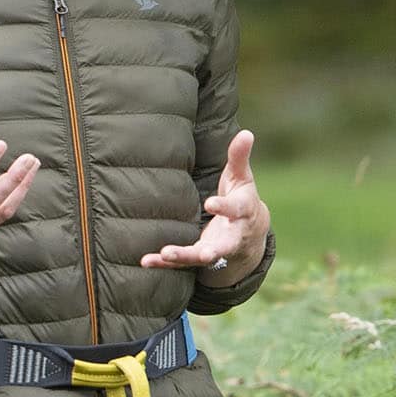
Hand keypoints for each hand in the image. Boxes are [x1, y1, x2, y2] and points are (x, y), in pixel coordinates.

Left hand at [140, 128, 270, 278]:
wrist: (249, 237)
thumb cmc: (242, 200)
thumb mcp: (243, 179)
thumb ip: (240, 158)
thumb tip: (246, 132)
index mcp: (242, 213)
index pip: (235, 210)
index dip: (223, 208)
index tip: (210, 204)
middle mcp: (231, 237)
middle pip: (223, 245)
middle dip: (213, 250)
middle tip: (204, 254)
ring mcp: (215, 250)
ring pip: (199, 258)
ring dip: (183, 257)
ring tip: (166, 254)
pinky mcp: (198, 259)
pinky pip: (181, 264)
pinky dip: (163, 263)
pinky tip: (146, 261)